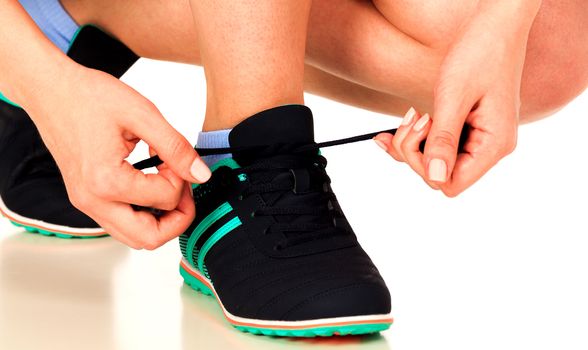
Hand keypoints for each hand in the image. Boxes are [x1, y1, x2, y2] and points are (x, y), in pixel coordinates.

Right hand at [24, 66, 209, 248]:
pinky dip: (142, 214)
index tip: (177, 159)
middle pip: (149, 239)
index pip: (165, 199)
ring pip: (134, 238)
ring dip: (160, 220)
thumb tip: (202, 175)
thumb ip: (176, 148)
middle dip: (178, 218)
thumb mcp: (143, 114)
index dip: (183, 179)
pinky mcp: (86, 199)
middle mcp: (92, 200)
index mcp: (106, 181)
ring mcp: (86, 203)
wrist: (50, 90)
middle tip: (184, 189)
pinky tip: (149, 186)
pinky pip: (120, 224)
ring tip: (167, 186)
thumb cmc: (89, 96)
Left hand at [375, 4, 535, 195]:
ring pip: (435, 161)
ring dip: (414, 142)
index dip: (425, 168)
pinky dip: (417, 136)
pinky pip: (438, 145)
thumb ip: (444, 140)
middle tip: (413, 118)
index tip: (418, 136)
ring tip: (414, 113)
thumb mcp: (454, 97)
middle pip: (440, 175)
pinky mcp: (469, 129)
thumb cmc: (480, 53)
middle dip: (415, 151)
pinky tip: (406, 120)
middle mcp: (490, 147)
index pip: (452, 184)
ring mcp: (480, 139)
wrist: (495, 25)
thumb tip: (435, 177)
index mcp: (494, 145)